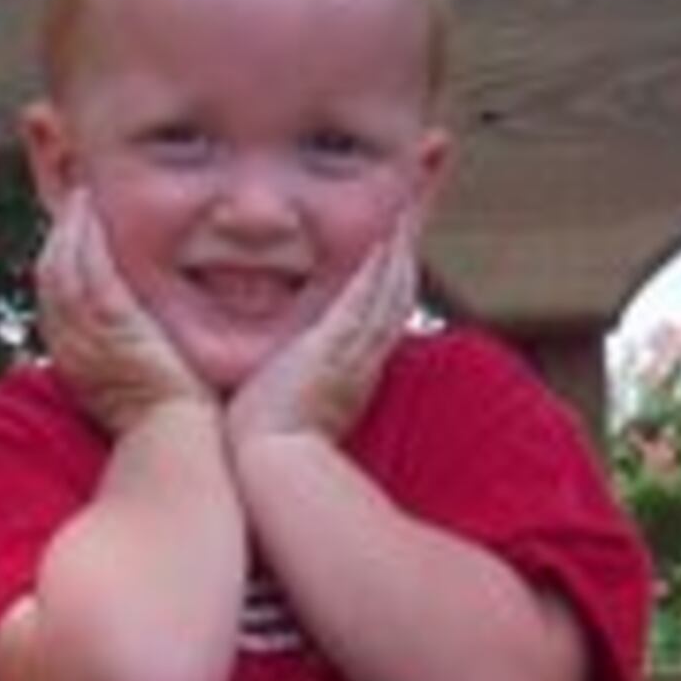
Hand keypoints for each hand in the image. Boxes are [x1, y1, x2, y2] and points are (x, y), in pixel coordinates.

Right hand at [35, 196, 211, 436]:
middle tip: (72, 197)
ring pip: (62, 271)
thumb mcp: (140, 380)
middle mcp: (73, 348)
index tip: (70, 231)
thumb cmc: (171, 423)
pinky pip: (90, 273)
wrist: (179, 443)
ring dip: (69, 228)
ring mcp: (89, 338)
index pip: (56, 302)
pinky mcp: (114, 329)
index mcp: (76, 362)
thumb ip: (132, 352)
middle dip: (58, 237)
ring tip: (80, 195)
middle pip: (50, 280)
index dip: (58, 263)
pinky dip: (85, 239)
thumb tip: (146, 335)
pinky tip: (90, 211)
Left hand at [227, 213, 421, 452]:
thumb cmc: (265, 448)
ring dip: (400, 254)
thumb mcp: (282, 410)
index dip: (392, 288)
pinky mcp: (332, 346)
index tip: (397, 257)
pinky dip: (378, 270)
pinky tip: (386, 240)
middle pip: (395, 301)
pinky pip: (363, 300)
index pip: (380, 322)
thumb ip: (283, 387)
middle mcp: (360, 363)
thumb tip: (270, 378)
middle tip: (415, 219)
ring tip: (410, 215)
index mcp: (350, 378)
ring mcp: (349, 354)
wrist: (266, 465)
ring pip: (388, 295)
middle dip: (405, 260)